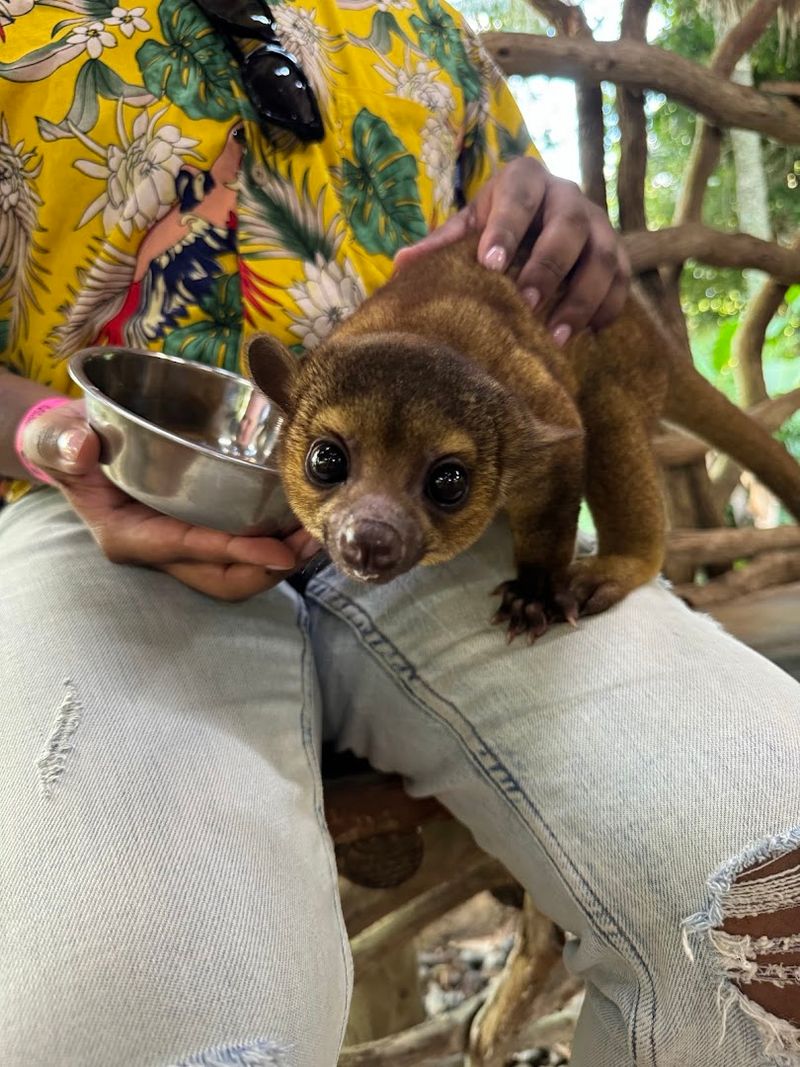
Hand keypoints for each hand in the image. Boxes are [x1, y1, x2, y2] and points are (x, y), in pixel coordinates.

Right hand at [19, 399, 318, 599]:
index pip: (189, 549)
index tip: (280, 551)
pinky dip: (277, 541)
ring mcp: (184, 547)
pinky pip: (243, 551)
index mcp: (129, 535)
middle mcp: (161, 550)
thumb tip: (82, 445)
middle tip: (315, 538)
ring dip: (283, 557)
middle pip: (226, 579)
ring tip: (318, 532)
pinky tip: (303, 519)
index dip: (236, 551)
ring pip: (241, 571)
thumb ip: (62, 445)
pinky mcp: (200, 533)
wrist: (74, 449)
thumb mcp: (56, 442)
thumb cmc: (66, 445)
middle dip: (273, 566)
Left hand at [394, 156, 630, 345]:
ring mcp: (599, 224)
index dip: (506, 228)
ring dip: (582, 298)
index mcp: (526, 180)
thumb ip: (442, 245)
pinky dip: (608, 309)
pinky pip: (623, 282)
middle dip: (548, 266)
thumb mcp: (469, 226)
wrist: (539, 217)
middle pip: (569, 226)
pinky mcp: (618, 255)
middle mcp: (568, 195)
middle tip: (526, 303)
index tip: (489, 264)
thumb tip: (402, 266)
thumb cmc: (496, 225)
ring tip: (556, 337)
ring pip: (603, 256)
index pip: (519, 197)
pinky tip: (587, 336)